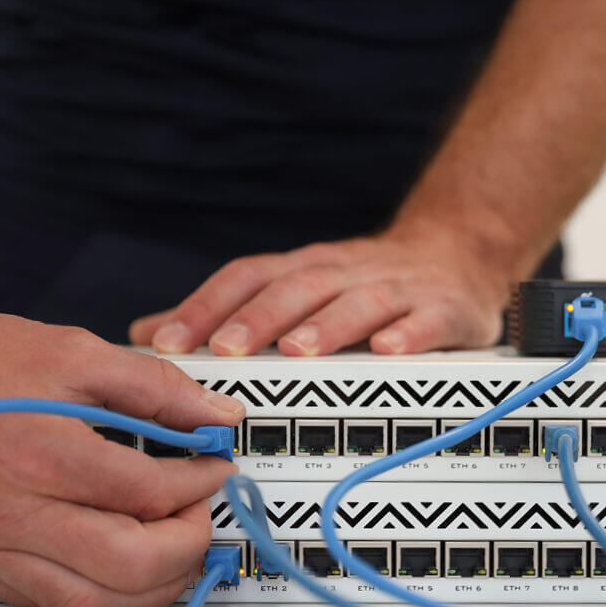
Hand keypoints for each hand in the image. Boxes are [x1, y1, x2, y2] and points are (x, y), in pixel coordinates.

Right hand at [0, 299, 244, 606]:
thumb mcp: (75, 353)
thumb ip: (156, 387)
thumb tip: (218, 417)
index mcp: (41, 452)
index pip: (150, 494)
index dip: (200, 483)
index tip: (215, 466)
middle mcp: (11, 513)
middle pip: (130, 564)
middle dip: (188, 545)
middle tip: (202, 514)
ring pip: (92, 602)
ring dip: (152, 585)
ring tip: (176, 546)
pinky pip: (49, 606)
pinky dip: (99, 594)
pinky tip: (121, 564)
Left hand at [130, 231, 516, 355]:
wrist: (459, 254)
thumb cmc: (366, 284)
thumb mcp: (296, 289)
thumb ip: (226, 313)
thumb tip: (146, 333)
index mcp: (306, 268)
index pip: (247, 277)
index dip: (206, 306)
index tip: (167, 342)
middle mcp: (346, 272)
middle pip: (298, 287)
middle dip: (258, 317)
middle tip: (224, 349)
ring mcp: (398, 288)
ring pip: (359, 301)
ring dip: (327, 326)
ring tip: (296, 351)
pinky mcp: (445, 309)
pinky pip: (427, 320)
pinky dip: (409, 333)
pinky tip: (389, 351)